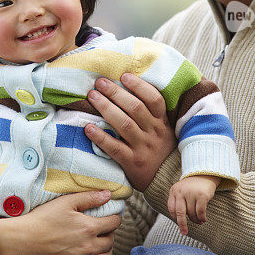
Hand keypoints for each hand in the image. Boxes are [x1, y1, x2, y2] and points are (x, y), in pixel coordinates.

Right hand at [0, 191, 120, 254]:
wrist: (24, 240)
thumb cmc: (43, 218)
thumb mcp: (65, 202)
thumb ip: (89, 197)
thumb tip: (108, 194)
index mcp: (88, 228)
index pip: (113, 223)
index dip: (115, 216)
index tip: (112, 214)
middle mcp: (88, 246)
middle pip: (111, 241)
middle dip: (110, 232)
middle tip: (104, 226)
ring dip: (107, 248)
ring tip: (101, 240)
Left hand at [83, 73, 176, 190]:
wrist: (165, 179)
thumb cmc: (158, 147)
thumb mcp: (162, 128)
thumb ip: (149, 112)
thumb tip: (126, 85)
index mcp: (162, 122)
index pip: (154, 100)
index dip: (139, 86)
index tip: (123, 76)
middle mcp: (154, 133)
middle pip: (135, 108)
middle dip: (115, 93)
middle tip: (99, 82)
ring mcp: (143, 148)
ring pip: (124, 125)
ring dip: (106, 108)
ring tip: (92, 97)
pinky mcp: (132, 162)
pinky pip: (114, 148)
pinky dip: (101, 137)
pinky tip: (88, 128)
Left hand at [168, 175, 219, 234]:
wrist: (204, 174)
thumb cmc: (192, 187)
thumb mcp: (181, 191)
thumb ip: (178, 202)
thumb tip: (178, 220)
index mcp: (174, 191)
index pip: (171, 208)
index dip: (175, 217)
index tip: (180, 223)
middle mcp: (181, 191)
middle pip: (180, 213)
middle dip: (182, 225)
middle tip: (184, 232)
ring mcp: (191, 193)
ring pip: (192, 214)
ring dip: (196, 220)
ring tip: (199, 221)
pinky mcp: (202, 195)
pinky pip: (200, 212)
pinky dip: (202, 218)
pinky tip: (204, 219)